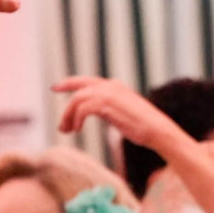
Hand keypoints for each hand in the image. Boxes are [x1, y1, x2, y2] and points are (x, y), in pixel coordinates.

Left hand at [54, 76, 187, 151]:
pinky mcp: (107, 104)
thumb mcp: (123, 114)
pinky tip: (77, 130)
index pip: (87, 80)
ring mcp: (109, 93)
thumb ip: (109, 109)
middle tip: (59, 122)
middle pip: (78, 87)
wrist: (157, 130)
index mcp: (115, 86)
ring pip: (78, 99)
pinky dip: (76, 120)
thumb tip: (99, 113)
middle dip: (64, 103)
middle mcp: (110, 86)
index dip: (69, 83)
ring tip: (66, 131)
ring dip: (68, 116)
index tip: (56, 88)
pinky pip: (83, 109)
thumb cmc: (143, 127)